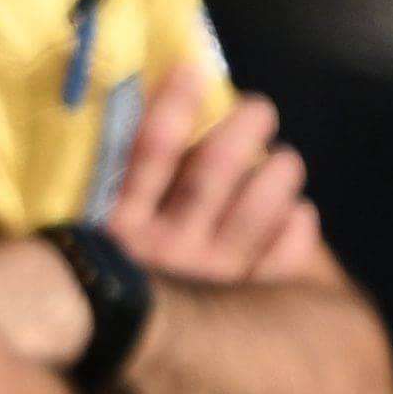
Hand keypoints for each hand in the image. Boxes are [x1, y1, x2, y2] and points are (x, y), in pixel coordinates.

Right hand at [105, 66, 314, 285]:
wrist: (114, 326)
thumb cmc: (107, 258)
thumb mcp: (94, 216)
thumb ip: (117, 165)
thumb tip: (158, 90)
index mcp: (120, 221)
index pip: (149, 151)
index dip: (174, 104)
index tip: (193, 68)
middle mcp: (165, 247)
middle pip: (214, 171)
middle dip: (244, 128)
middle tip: (259, 110)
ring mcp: (206, 273)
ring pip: (258, 208)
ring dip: (279, 173)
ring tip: (284, 161)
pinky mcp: (240, 295)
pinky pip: (283, 255)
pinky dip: (298, 227)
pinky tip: (297, 212)